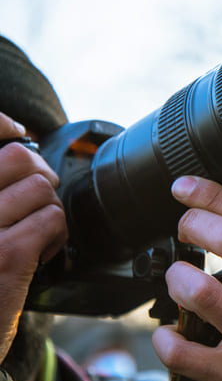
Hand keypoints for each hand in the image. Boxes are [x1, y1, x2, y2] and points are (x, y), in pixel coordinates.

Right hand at [0, 112, 66, 361]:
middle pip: (18, 157)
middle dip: (38, 173)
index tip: (15, 132)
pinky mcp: (5, 254)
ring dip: (49, 209)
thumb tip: (15, 146)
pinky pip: (53, 219)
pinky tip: (42, 253)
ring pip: (42, 188)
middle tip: (37, 197)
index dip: (3, 126)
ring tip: (35, 232)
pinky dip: (58, 234)